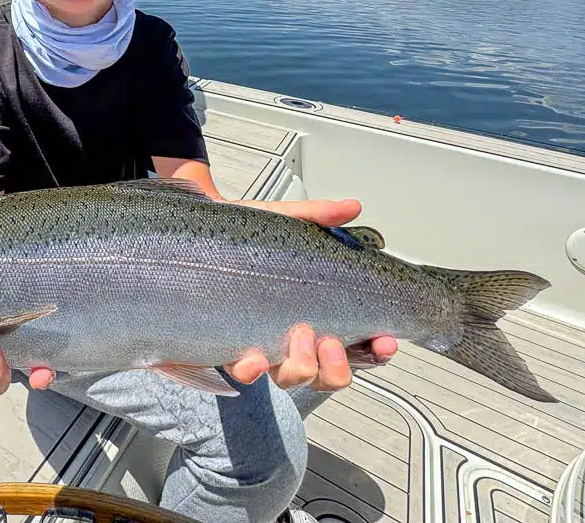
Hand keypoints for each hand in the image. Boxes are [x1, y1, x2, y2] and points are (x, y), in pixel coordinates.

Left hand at [221, 197, 398, 390]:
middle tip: (330, 341)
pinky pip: (246, 371)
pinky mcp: (233, 345)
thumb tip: (350, 207)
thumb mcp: (285, 221)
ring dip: (302, 367)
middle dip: (337, 368)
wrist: (200, 235)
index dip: (375, 349)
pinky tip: (254, 357)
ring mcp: (266, 343)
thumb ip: (318, 215)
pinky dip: (253, 369)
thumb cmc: (246, 234)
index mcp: (317, 310)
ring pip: (293, 378)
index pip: (358, 342)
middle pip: (329, 374)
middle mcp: (295, 335)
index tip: (384, 342)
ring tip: (299, 337)